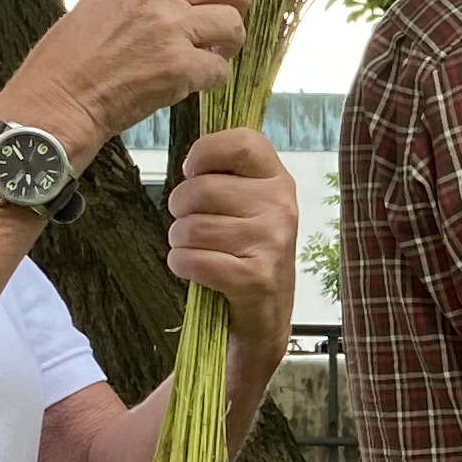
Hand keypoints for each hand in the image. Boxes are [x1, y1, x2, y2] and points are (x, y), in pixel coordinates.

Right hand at [0, 0, 250, 164]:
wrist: (58, 99)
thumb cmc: (73, 54)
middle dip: (236, 1)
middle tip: (224, 19)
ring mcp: (169, 28)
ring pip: (233, 22)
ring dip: (228, 41)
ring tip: (210, 51)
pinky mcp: (178, 67)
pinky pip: (221, 67)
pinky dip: (213, 76)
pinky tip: (193, 79)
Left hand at [165, 126, 298, 354]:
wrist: (265, 319)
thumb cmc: (247, 255)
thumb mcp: (249, 207)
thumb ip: (228, 178)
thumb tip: (191, 163)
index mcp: (278, 180)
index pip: (241, 143)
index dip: (205, 153)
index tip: (193, 172)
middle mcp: (281, 206)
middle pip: (200, 189)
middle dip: (180, 210)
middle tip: (190, 225)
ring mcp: (271, 241)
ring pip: (191, 227)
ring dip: (179, 242)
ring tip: (196, 251)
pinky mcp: (255, 277)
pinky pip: (192, 260)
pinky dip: (182, 266)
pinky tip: (195, 271)